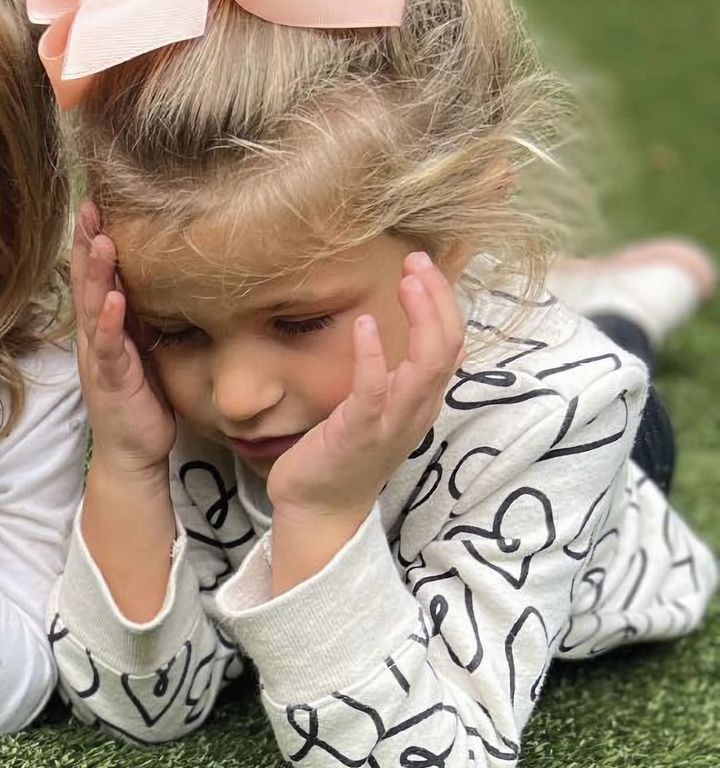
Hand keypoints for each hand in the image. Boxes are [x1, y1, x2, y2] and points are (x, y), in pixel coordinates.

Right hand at [72, 205, 175, 477]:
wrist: (135, 452)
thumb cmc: (140, 399)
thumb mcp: (142, 348)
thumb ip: (140, 315)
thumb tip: (156, 277)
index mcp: (103, 328)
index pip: (93, 277)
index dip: (91, 241)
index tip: (95, 204)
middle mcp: (94, 339)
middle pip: (86, 283)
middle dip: (87, 244)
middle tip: (90, 207)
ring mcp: (101, 359)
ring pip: (92, 309)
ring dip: (96, 275)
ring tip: (102, 242)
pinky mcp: (113, 382)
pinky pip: (109, 349)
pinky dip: (109, 324)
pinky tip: (113, 301)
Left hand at [267, 251, 465, 524]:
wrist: (318, 508)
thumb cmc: (342, 452)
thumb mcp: (374, 406)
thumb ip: (388, 373)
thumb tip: (386, 329)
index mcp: (421, 401)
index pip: (450, 343)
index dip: (443, 302)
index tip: (422, 265)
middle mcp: (416, 411)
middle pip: (447, 346)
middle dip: (438, 299)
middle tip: (417, 259)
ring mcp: (391, 424)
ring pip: (425, 366)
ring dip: (420, 318)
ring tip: (407, 280)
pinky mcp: (358, 434)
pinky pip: (373, 391)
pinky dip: (373, 355)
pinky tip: (366, 324)